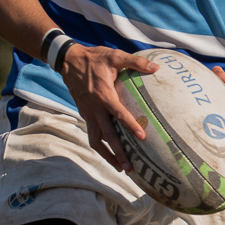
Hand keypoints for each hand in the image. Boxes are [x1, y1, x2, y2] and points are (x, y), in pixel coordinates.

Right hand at [58, 43, 156, 171]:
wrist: (68, 61)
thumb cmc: (94, 58)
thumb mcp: (114, 56)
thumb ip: (135, 62)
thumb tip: (155, 67)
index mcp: (104, 95)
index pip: (119, 114)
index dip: (130, 126)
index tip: (142, 137)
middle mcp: (95, 109)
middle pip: (106, 136)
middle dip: (118, 153)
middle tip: (129, 167)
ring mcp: (88, 114)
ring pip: (96, 141)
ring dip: (107, 156)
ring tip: (120, 168)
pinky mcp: (85, 115)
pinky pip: (93, 135)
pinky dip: (102, 146)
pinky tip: (112, 153)